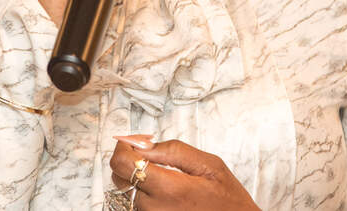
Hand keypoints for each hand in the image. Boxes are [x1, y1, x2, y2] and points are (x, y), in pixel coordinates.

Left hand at [109, 136, 260, 210]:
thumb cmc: (227, 199)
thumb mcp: (209, 165)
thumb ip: (174, 150)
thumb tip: (144, 144)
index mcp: (169, 189)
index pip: (122, 163)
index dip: (125, 146)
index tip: (136, 141)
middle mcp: (154, 208)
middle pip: (118, 176)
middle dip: (130, 159)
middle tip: (150, 152)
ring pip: (125, 190)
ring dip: (136, 175)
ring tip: (160, 171)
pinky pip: (135, 203)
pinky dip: (142, 191)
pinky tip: (160, 186)